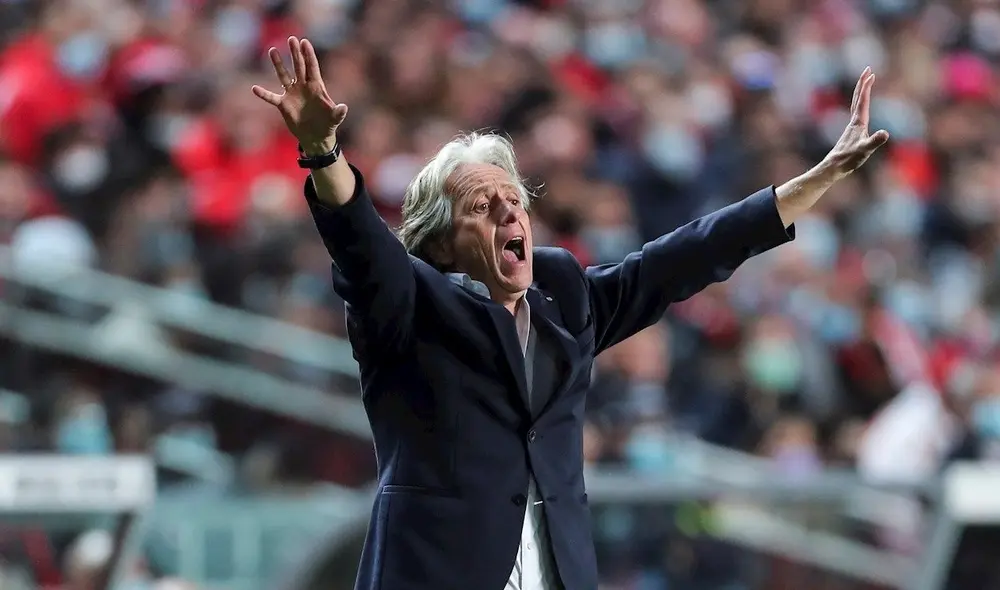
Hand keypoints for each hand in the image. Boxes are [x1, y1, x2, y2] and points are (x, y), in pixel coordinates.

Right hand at [252, 37, 347, 154]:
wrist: (316, 136)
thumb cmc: (327, 125)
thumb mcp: (334, 119)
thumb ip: (338, 113)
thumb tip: (344, 107)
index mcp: (316, 87)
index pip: (312, 67)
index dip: (308, 55)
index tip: (304, 42)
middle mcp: (303, 86)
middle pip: (298, 66)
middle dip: (295, 53)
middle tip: (292, 39)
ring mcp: (292, 94)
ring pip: (283, 76)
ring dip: (278, 64)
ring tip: (272, 50)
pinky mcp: (283, 104)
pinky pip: (271, 97)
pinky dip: (263, 94)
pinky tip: (254, 89)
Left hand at [823, 67, 889, 176]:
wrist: (832, 168)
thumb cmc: (848, 159)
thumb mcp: (865, 150)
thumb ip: (875, 141)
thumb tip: (885, 133)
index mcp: (858, 122)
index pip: (863, 100)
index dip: (866, 86)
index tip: (870, 72)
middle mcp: (853, 122)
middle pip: (857, 98)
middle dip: (862, 83)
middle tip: (868, 70)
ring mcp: (851, 127)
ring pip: (855, 105)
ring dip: (861, 93)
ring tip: (866, 85)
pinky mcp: (851, 134)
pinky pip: (857, 114)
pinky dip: (860, 106)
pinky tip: (862, 110)